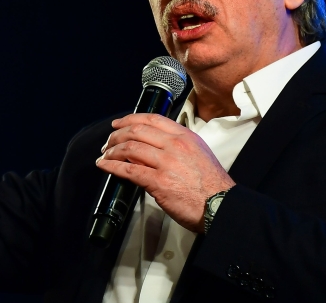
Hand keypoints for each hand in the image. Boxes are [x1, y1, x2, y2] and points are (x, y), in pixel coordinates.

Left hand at [96, 113, 235, 231]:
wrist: (221, 205)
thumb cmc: (212, 185)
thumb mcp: (198, 153)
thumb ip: (176, 146)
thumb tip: (152, 145)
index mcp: (184, 136)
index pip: (152, 119)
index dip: (130, 119)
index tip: (119, 123)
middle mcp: (174, 145)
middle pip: (136, 131)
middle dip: (117, 135)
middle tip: (108, 141)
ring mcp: (166, 163)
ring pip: (130, 148)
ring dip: (112, 151)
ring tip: (105, 154)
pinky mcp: (158, 182)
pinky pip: (128, 169)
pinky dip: (112, 166)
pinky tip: (105, 166)